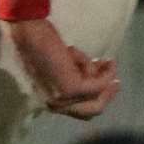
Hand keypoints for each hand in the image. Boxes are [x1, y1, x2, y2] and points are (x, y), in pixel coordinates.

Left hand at [2, 18, 118, 120]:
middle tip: (116, 81)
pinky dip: (105, 73)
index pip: (77, 110)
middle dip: (106, 96)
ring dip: (103, 77)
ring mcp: (63, 99)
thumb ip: (68, 76)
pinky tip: (108, 62)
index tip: (105, 84)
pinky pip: (97, 84)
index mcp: (48, 101)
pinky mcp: (72, 88)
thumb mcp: (55, 66)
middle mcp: (55, 105)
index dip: (94, 99)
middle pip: (90, 111)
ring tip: (107, 62)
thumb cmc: (37, 42)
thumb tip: (92, 74)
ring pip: (96, 97)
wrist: (27, 32)